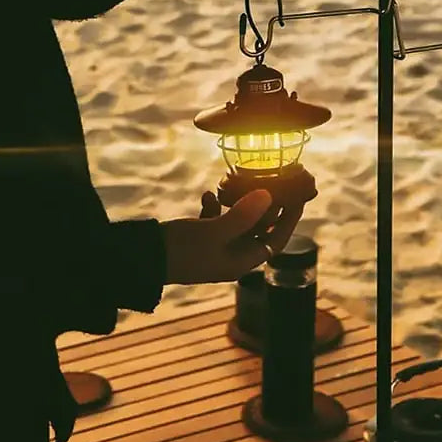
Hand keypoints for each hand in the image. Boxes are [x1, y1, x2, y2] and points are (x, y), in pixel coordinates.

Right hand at [160, 189, 303, 284]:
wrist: (141, 259)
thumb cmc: (179, 250)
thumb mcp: (213, 231)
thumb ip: (242, 215)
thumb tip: (268, 196)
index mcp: (241, 261)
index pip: (277, 239)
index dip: (291, 218)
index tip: (300, 195)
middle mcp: (232, 257)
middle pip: (260, 228)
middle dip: (266, 205)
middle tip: (275, 180)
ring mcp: (215, 249)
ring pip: (238, 222)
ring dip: (239, 203)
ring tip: (236, 184)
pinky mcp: (199, 240)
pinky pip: (215, 221)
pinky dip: (215, 207)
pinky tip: (208, 195)